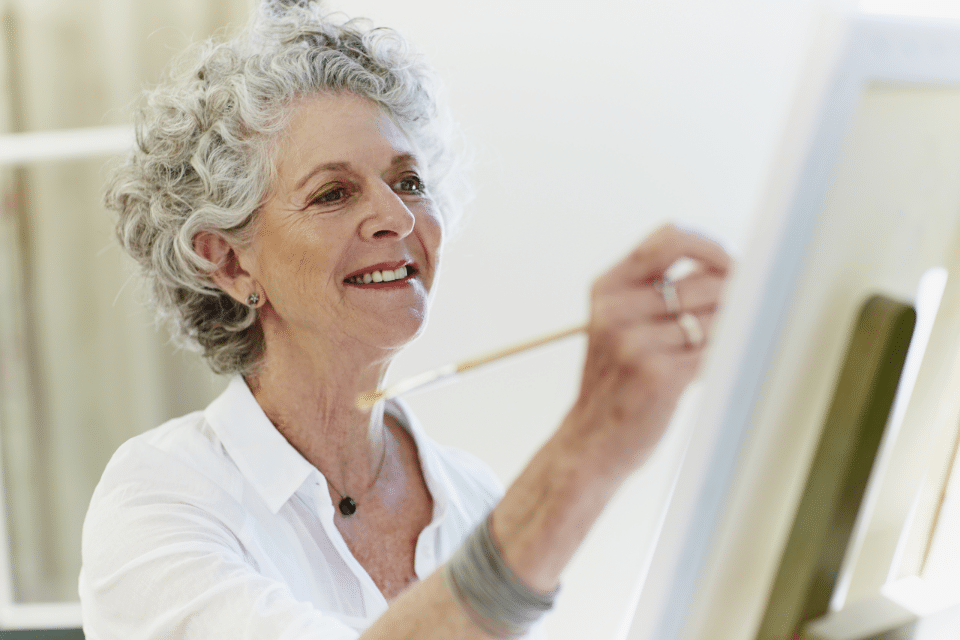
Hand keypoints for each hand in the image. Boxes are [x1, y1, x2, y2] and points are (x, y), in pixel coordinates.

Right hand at [570, 224, 731, 473]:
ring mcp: (636, 344)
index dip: (710, 247)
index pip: (669, 241)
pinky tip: (713, 366)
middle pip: (703, 282)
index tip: (730, 263)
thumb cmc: (615, 381)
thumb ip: (656, 290)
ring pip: (715, 319)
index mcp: (607, 290)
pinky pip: (714, 352)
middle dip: (733, 296)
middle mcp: (617, 311)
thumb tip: (724, 265)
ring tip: (722, 344)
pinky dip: (723, 356)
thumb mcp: (616, 324)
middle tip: (744, 310)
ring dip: (730, 330)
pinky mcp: (659, 376)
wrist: (590, 441)